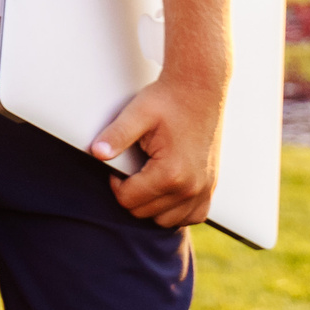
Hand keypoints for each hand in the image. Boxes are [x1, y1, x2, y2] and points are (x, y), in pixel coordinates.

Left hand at [92, 72, 225, 227]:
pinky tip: (164, 190)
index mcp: (171, 173)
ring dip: (152, 205)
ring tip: (146, 179)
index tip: (117, 167)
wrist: (199, 89)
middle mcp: (192, 187)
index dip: (115, 184)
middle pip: (145, 213)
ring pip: (167, 220)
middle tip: (131, 170)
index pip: (128, 200)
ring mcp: (205, 189)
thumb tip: (96, 152)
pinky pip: (192, 216)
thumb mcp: (136, 113)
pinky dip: (176, 210)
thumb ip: (115, 135)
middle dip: (131, 195)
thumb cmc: (167, 100)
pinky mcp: (212, 186)